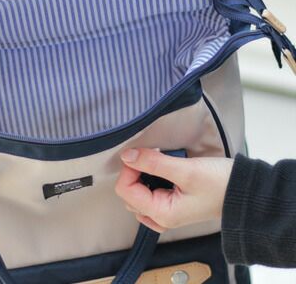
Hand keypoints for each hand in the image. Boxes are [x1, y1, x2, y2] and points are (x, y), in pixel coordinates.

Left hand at [114, 148, 233, 232]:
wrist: (246, 193)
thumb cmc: (219, 183)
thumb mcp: (185, 170)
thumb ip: (153, 163)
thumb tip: (126, 156)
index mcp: (162, 213)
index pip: (125, 191)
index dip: (129, 169)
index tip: (142, 154)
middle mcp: (161, 217)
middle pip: (128, 193)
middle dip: (134, 172)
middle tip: (152, 156)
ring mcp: (167, 212)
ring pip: (137, 192)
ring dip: (142, 174)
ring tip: (159, 160)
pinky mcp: (173, 204)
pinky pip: (149, 193)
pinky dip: (149, 179)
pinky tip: (160, 169)